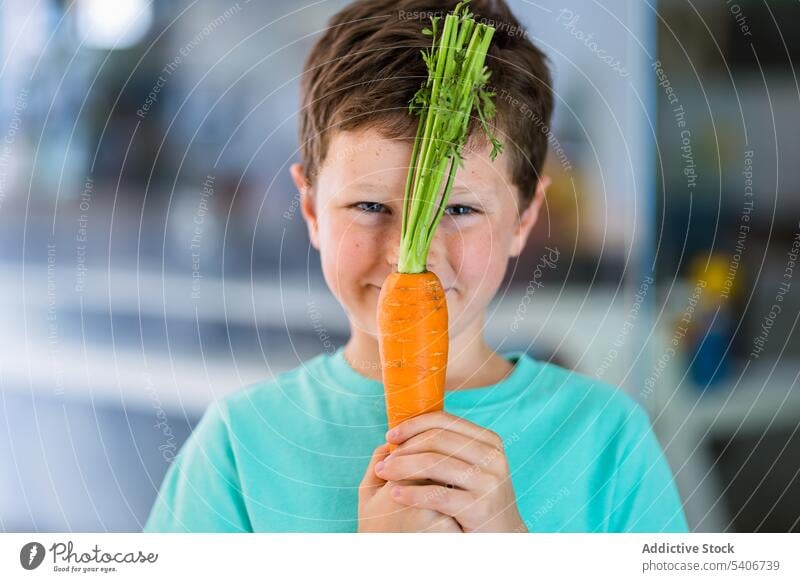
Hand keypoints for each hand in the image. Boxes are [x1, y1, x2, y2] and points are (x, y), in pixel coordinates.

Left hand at [376, 412, 526, 532]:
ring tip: (383, 474)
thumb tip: (405, 431)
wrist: (503, 538)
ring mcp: (489, 482)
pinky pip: (437, 495)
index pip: (444, 421)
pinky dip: (412, 493)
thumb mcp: (470, 468)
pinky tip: (395, 494)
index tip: (390, 436)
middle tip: (383, 462)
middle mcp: (492, 457)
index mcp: (488, 441)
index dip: (412, 425)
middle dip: (404, 449)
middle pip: (436, 440)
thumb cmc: (476, 500)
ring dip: (402, 468)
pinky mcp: (481, 508)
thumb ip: (447, 449)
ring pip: (434, 464)